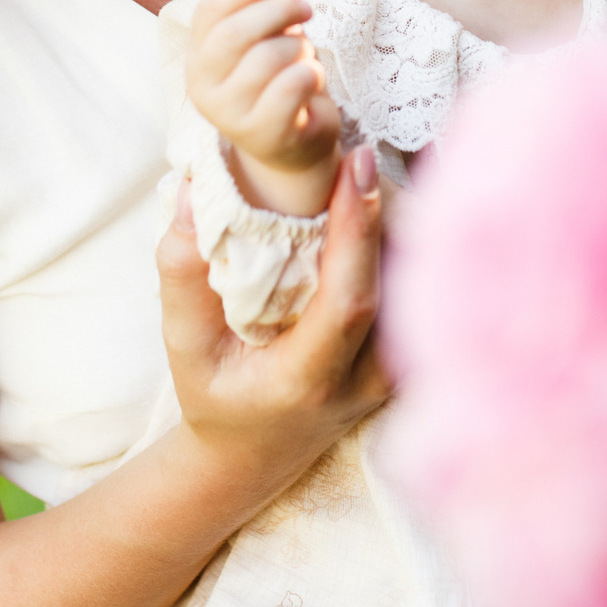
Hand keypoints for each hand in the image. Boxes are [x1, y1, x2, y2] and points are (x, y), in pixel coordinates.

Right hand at [157, 146, 390, 493]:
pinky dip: (407, 235)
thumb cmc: (218, 396)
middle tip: (357, 151)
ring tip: (366, 171)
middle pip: (401, 279)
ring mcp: (396, 369)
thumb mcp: (184, 346)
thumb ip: (183, 274)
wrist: (256, 455)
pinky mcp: (411, 354)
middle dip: (387, 205)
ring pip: (421, 276)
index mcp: (308, 379)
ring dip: (401, 216)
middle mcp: (366, 378)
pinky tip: (387, 198)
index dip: (358, 230)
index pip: (351, 301)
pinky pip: (423, 282)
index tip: (356, 163)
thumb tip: (192, 190)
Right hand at [185, 0, 343, 215]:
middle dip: (279, 9)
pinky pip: (293, 85)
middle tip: (304, 8)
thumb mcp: (263, 35)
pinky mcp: (264, 134)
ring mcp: (231, 115)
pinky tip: (311, 81)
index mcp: (198, 57)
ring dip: (300, 47)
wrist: (294, 145)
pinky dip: (311, 73)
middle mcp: (204, 87)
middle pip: (237, 31)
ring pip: (271, 56)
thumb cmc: (278, 80)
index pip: (210, 9)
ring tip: (304, 57)